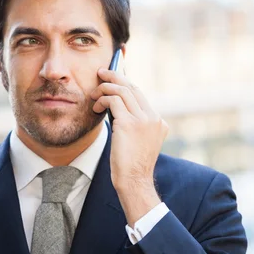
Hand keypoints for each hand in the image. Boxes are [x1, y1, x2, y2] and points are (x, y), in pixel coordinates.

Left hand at [91, 68, 168, 225]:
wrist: (134, 181)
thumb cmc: (131, 165)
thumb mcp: (139, 141)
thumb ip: (135, 124)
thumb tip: (116, 106)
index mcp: (158, 122)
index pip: (140, 94)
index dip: (124, 84)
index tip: (112, 79)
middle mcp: (154, 118)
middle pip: (133, 87)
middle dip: (115, 77)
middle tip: (101, 73)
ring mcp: (144, 120)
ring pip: (123, 90)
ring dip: (105, 88)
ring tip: (94, 94)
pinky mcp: (130, 123)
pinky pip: (114, 100)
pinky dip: (103, 99)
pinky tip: (96, 107)